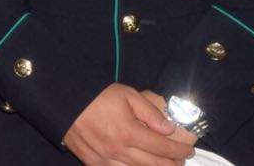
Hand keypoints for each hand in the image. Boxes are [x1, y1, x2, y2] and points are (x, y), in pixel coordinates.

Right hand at [62, 82, 196, 165]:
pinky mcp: (94, 163)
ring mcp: (105, 159)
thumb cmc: (96, 95)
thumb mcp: (126, 94)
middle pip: (154, 164)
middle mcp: (119, 150)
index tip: (189, 151)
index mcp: (129, 132)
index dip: (179, 151)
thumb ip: (149, 112)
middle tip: (181, 161)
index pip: (163, 147)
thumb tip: (168, 129)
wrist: (64, 101)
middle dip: (172, 164)